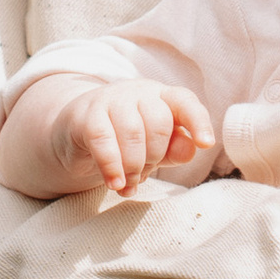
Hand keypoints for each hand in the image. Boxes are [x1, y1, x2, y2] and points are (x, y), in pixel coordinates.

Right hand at [48, 75, 214, 197]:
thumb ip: (175, 150)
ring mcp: (110, 100)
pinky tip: (115, 183)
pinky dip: (112, 166)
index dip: (198, 121)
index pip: (184, 101)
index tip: (206, 144)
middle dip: (154, 157)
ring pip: (132, 132)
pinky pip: (104, 140)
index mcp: (161, 97)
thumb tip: (191, 148)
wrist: (73, 136)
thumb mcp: (154, 149)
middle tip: (142, 176)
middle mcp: (137, 93)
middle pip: (159, 123)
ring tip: (127, 185)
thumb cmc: (124, 143)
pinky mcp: (85, 115)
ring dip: (133, 167)